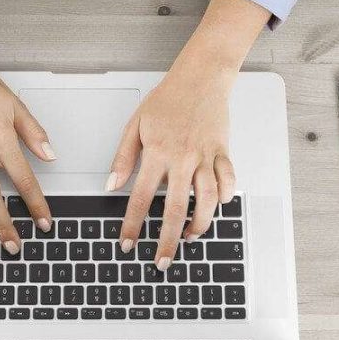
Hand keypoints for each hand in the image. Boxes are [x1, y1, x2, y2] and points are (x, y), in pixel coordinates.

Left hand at [107, 67, 235, 269]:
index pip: (142, 197)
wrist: (201, 77)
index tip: (127, 243)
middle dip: (168, 241)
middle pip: (176, 209)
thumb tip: (110, 186)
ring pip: (207, 200)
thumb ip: (123, 157)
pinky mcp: (223, 152)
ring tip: (190, 238)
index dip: (133, 224)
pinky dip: (224, 198)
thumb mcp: (135, 125)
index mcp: (158, 152)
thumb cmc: (167, 100)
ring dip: (199, 225)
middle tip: (162, 261)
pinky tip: (216, 207)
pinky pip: (228, 181)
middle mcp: (183, 158)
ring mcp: (206, 156)